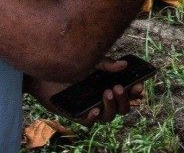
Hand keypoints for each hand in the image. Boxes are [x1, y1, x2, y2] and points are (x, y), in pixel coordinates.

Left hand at [25, 59, 145, 124]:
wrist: (44, 72)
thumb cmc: (69, 66)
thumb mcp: (90, 62)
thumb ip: (106, 65)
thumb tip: (124, 65)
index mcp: (108, 87)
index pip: (127, 94)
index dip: (135, 92)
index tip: (139, 85)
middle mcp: (101, 100)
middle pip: (122, 108)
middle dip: (124, 100)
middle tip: (118, 87)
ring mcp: (91, 108)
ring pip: (109, 117)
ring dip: (111, 107)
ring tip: (107, 93)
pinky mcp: (77, 114)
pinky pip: (89, 122)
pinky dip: (94, 117)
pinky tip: (95, 109)